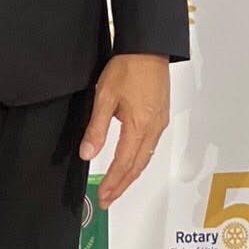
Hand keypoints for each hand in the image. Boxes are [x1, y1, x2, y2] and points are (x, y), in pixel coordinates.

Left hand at [79, 54, 169, 208]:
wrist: (148, 49)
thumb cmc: (126, 69)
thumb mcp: (105, 97)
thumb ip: (96, 128)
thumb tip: (87, 154)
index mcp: (139, 127)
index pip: (123, 164)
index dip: (112, 182)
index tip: (103, 197)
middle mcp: (153, 130)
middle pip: (137, 167)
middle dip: (121, 185)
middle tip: (108, 199)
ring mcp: (159, 124)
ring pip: (145, 158)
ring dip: (130, 175)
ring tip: (117, 187)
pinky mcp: (161, 116)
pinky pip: (150, 146)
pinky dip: (139, 160)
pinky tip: (131, 162)